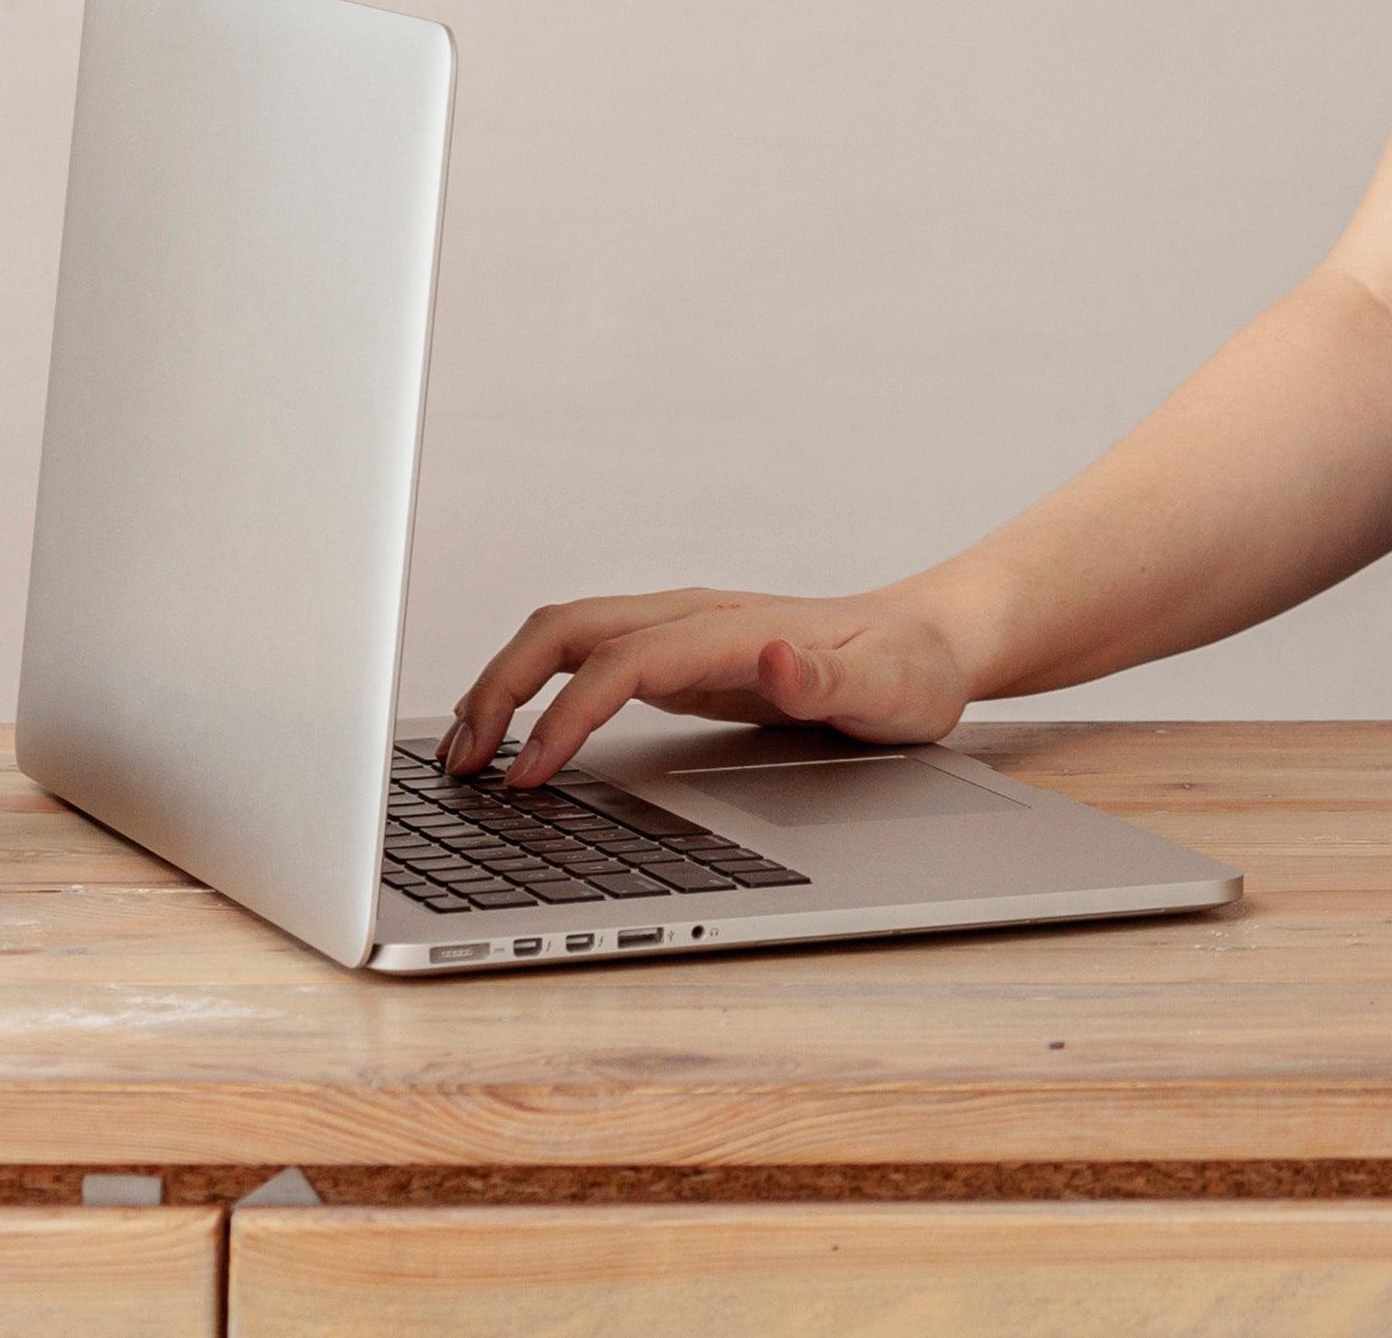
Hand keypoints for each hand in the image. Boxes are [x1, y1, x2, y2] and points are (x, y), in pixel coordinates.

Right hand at [440, 587, 978, 785]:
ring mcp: (685, 633)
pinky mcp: (681, 657)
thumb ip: (827, 679)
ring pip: (568, 636)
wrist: (932, 642)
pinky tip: (519, 736)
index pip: (622, 661)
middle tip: (459, 761)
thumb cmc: (910, 669)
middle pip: (569, 628)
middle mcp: (697, 618)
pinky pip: (587, 660)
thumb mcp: (887, 688)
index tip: (529, 772)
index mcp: (733, 627)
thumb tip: (772, 656)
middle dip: (501, 686)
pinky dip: (536, 690)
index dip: (567, 714)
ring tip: (462, 751)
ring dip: (506, 684)